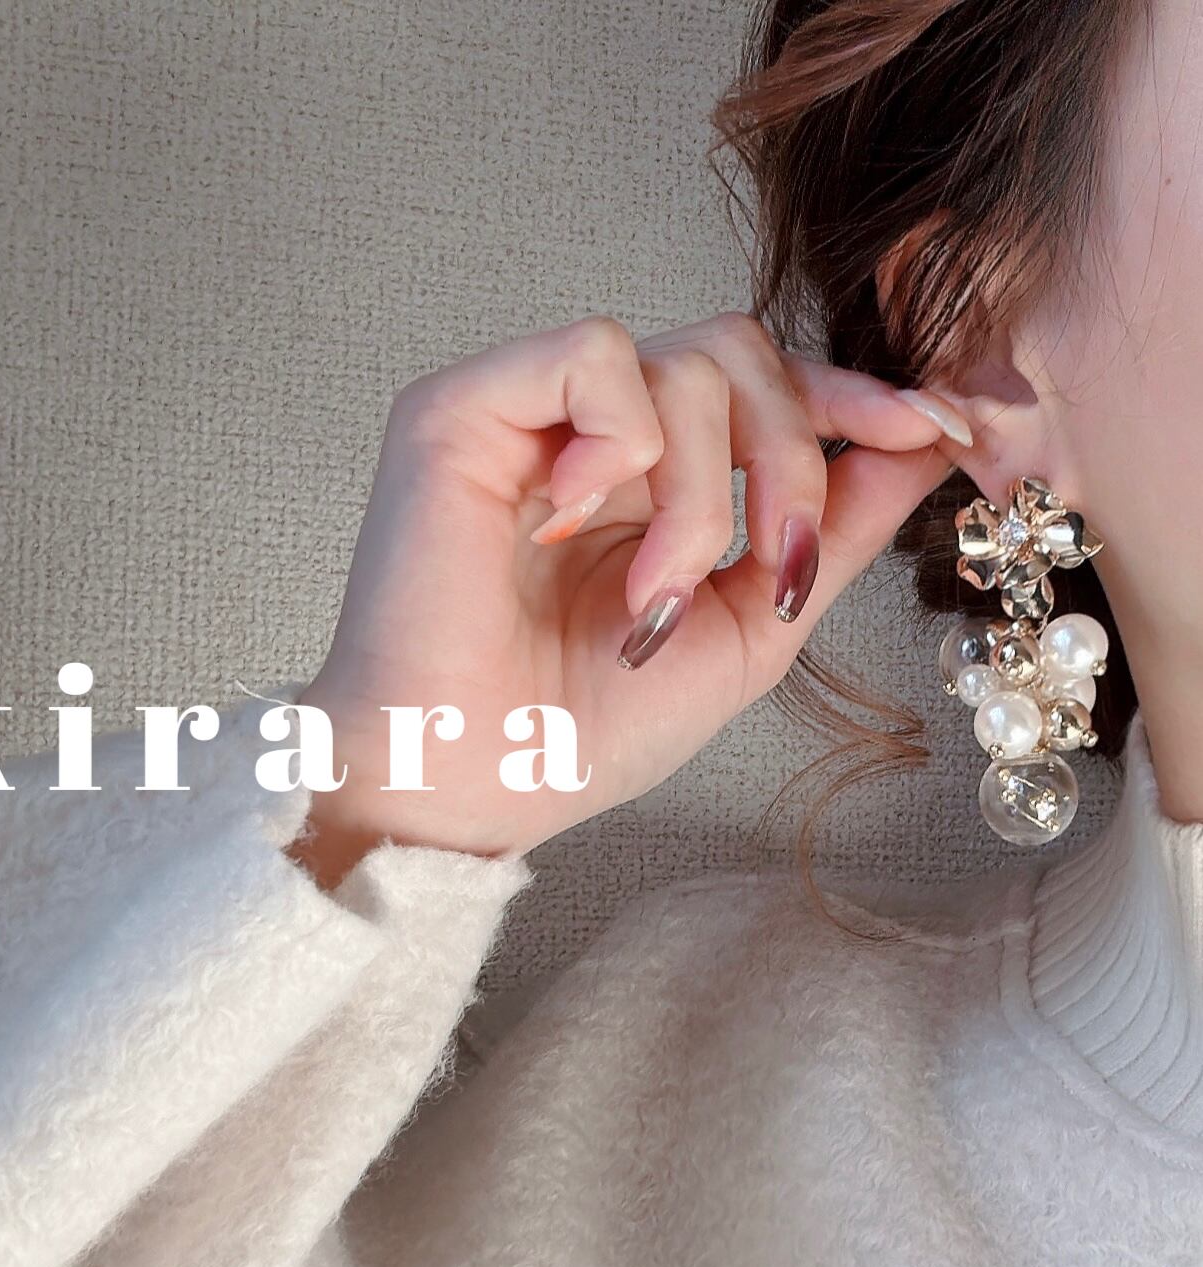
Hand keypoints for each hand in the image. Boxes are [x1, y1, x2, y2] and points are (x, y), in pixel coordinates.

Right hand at [295, 312, 966, 882]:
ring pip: (683, 361)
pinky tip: (577, 524)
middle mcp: (583, 436)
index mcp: (641, 483)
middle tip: (773, 569)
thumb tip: (928, 437)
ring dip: (704, 492)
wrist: (474, 783)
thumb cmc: (582, 729)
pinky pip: (593, 354)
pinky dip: (624, 445)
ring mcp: (523, 416)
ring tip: (653, 596)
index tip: (936, 429)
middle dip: (792, 461)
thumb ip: (830, 526)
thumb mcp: (746, 626)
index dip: (850, 397)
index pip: (760, 387)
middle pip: (740, 353)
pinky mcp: (461, 409)